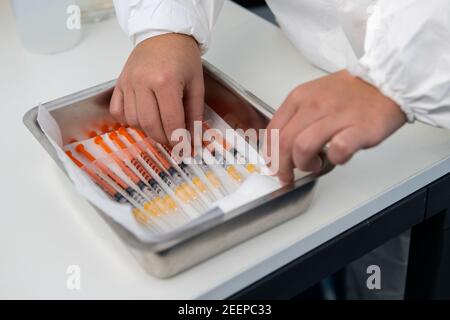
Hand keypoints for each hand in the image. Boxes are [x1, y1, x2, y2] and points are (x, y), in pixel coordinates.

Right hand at [110, 33, 203, 144]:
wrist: (165, 33)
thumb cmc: (183, 56)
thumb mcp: (197, 84)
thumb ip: (195, 114)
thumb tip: (193, 139)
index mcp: (166, 82)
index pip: (171, 121)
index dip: (178, 140)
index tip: (184, 148)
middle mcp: (143, 82)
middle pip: (150, 125)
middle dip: (163, 139)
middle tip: (173, 141)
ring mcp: (128, 82)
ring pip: (133, 120)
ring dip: (148, 130)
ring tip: (161, 126)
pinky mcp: (119, 83)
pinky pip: (118, 111)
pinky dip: (129, 120)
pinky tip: (143, 117)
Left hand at [266, 70, 406, 183]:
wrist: (388, 80)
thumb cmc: (351, 93)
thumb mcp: (314, 96)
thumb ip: (296, 119)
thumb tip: (282, 146)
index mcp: (300, 97)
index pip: (273, 130)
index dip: (269, 154)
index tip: (274, 165)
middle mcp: (314, 105)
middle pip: (284, 143)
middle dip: (282, 166)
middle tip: (288, 176)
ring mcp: (336, 116)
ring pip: (303, 147)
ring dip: (305, 164)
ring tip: (315, 165)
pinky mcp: (359, 128)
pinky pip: (337, 151)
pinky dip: (334, 160)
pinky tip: (337, 157)